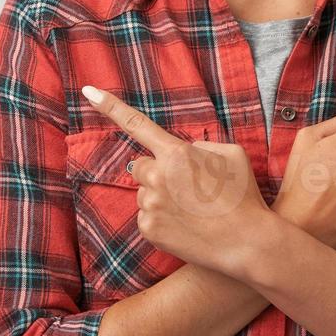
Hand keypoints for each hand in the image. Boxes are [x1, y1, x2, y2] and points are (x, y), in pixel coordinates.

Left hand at [79, 83, 269, 277]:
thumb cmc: (243, 196)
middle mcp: (157, 177)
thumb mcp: (232, 154)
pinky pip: (147, 215)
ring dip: (161, 196)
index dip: (110, 106)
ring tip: (194, 210)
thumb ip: (201, 146)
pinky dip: (162, 218)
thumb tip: (185, 152)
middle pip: (141, 165)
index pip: (136, 123)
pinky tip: (186, 225)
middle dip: (158, 171)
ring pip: (145, 192)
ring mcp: (150, 205)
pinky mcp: (148, 229)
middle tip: (187, 186)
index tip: (88, 92)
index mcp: (176, 153)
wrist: (247, 243)